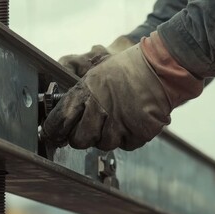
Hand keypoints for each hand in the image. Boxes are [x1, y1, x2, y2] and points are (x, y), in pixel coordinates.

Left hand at [43, 44, 171, 150]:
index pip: (60, 120)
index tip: (54, 134)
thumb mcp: (96, 74)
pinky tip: (131, 120)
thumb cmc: (128, 69)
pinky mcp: (138, 132)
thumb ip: (79, 96)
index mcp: (86, 91)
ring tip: (117, 117)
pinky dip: (127, 136)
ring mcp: (120, 122)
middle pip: (79, 140)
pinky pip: (125, 145)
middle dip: (82, 136)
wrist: (161, 67)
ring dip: (107, 136)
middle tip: (91, 126)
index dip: (54, 130)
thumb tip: (64, 118)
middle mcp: (100, 108)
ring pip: (103, 144)